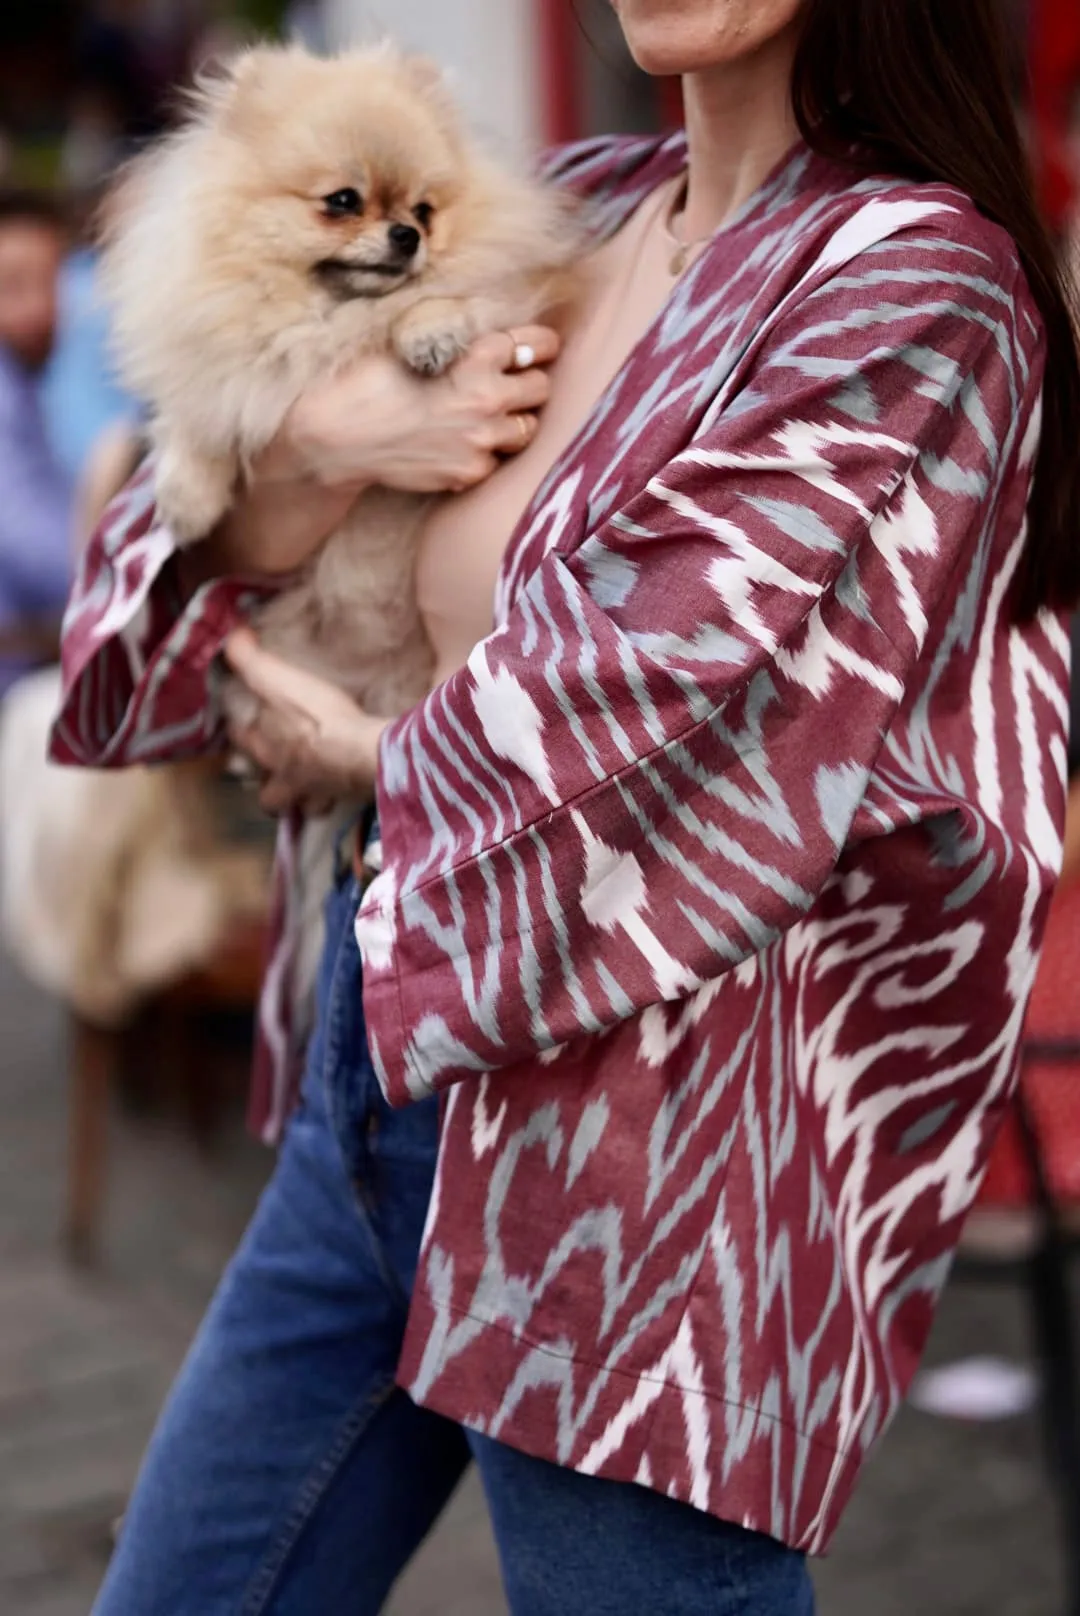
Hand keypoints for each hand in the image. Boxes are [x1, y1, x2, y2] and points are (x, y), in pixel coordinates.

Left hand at [223, 629, 387, 815]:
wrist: (362, 751)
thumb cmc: (320, 716)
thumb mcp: (279, 679)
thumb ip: (251, 660)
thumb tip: (232, 637)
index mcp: (264, 745)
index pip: (239, 738)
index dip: (238, 729)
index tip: (241, 721)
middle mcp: (282, 776)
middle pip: (264, 787)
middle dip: (266, 779)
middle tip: (276, 766)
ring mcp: (310, 793)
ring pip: (294, 804)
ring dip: (297, 798)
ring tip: (306, 787)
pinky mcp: (340, 799)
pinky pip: (329, 806)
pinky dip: (330, 800)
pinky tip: (338, 792)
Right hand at [286, 324, 559, 494]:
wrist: (339, 437)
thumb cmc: (367, 383)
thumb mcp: (413, 343)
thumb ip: (458, 341)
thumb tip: (489, 335)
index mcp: (475, 358)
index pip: (534, 343)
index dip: (542, 343)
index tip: (543, 346)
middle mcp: (487, 399)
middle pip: (542, 388)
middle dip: (531, 383)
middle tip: (517, 383)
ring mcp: (481, 440)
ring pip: (528, 430)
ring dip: (517, 421)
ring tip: (494, 416)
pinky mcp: (469, 473)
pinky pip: (498, 462)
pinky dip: (489, 453)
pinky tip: (465, 443)